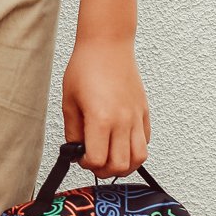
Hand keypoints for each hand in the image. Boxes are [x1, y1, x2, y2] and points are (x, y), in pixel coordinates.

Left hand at [61, 33, 150, 176]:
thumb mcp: (69, 102)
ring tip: (111, 158)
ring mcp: (136, 117)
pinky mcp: (144, 112)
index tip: (81, 156)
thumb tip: (76, 150)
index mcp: (101, 119)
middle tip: (94, 161)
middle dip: (104, 170)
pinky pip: (146, 141)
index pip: (97, 160)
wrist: (107, 45)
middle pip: (120, 165)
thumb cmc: (86, 68)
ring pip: (140, 157)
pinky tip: (122, 142)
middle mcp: (122, 121)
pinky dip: (135, 149)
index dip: (86, 164)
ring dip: (125, 165)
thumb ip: (73, 131)